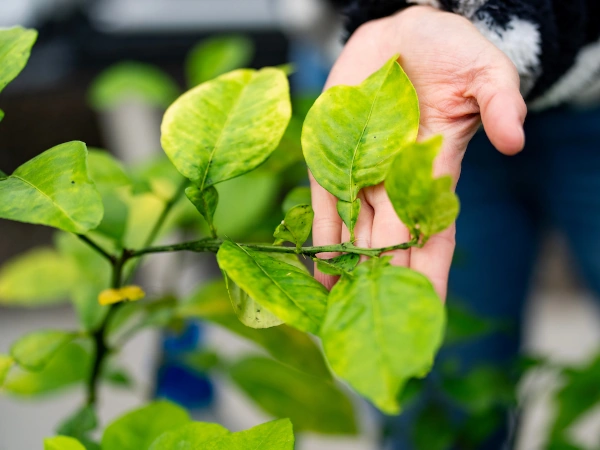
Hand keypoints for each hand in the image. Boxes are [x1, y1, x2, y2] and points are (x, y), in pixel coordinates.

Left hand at [311, 5, 526, 298]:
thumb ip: (501, 105)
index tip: (426, 313)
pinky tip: (319, 272)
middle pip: (391, 246)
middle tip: (374, 329)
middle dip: (384, 286)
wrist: (404, 36)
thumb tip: (515, 140)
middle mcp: (398, 184)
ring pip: (356, 234)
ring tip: (339, 314)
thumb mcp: (486, 74)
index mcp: (435, 174)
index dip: (430, 274)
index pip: (435, 236)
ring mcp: (364, 174)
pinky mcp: (332, 158)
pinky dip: (323, 237)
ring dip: (349, 273)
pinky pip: (327, 204)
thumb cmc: (451, 54)